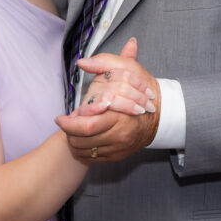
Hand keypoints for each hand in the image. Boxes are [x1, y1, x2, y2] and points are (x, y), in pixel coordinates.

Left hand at [54, 37, 161, 161]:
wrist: (161, 115)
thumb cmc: (141, 93)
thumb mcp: (126, 71)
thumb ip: (103, 64)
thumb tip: (83, 61)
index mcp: (120, 117)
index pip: (86, 126)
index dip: (69, 124)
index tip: (60, 118)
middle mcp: (120, 136)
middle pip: (83, 140)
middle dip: (68, 133)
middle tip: (64, 124)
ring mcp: (120, 148)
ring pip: (86, 151)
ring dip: (74, 142)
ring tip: (72, 131)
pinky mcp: (118, 156)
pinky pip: (93, 158)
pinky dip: (83, 151)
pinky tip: (82, 140)